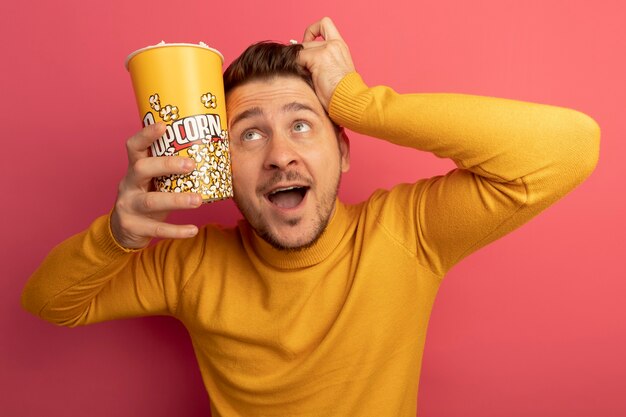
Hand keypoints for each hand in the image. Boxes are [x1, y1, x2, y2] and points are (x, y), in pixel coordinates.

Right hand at [110, 123, 201, 248]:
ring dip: (176, 200)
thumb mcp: (155, 182)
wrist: (124, 230)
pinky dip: (176, 230)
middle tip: (192, 165)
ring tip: (198, 200)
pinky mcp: (133, 227)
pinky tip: (193, 229)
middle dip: (166, 165)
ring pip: (150, 201)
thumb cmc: (148, 198)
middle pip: (141, 168)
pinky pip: (156, 229)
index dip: (146, 135)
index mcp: (134, 169)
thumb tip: (212, 154)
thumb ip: (172, 170)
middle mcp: (128, 185)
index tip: (164, 125)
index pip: (134, 146)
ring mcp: (128, 206)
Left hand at [297, 17, 355, 110]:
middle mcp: (335, 44)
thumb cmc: (342, 93)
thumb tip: (299, 59)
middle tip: (303, 69)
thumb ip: (322, 60)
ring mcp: (327, 49)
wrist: (350, 99)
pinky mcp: (318, 58)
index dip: (312, 33)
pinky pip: (298, 58)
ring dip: (300, 62)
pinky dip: (297, 67)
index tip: (308, 43)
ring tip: (305, 76)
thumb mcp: (334, 71)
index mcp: (341, 46)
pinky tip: (304, 78)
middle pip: (308, 42)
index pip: (325, 25)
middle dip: (302, 55)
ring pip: (302, 49)